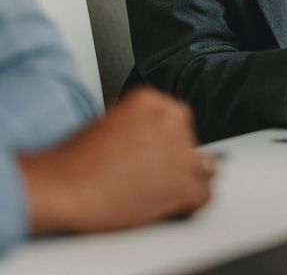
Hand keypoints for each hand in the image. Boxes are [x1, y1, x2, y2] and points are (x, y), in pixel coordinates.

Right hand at [18, 87, 213, 234]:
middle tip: (152, 175)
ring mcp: (181, 152)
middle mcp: (171, 120)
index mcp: (153, 100)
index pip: (178, 121)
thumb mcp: (112, 121)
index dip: (167, 142)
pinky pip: (203, 195)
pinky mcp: (183, 185)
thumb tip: (154, 143)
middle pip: (190, 143)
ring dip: (185, 180)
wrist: (64, 186)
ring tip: (158, 192)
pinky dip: (190, 204)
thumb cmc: (76, 160)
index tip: (158, 153)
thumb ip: (141, 125)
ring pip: (202, 168)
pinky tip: (170, 205)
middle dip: (175, 160)